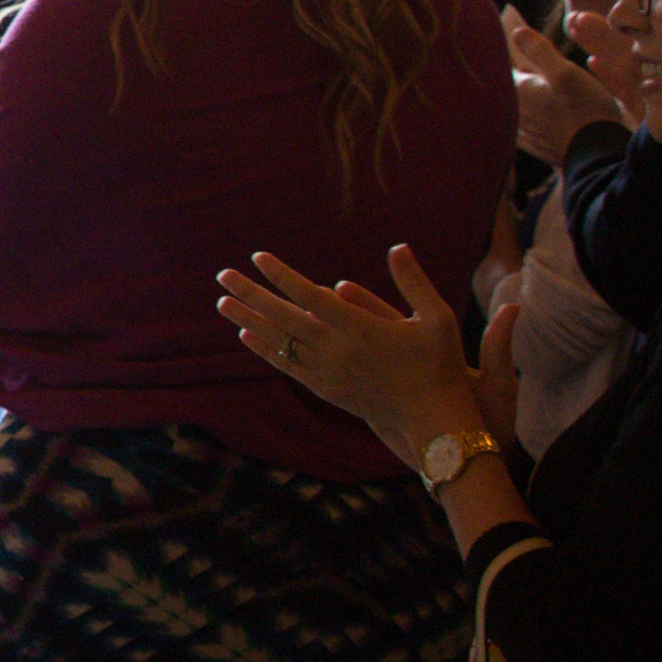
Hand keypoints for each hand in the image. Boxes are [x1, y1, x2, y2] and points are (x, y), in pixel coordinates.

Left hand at [215, 245, 483, 463]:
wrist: (431, 415)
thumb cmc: (439, 362)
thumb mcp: (437, 317)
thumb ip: (414, 281)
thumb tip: (398, 247)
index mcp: (362, 328)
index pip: (311, 296)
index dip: (283, 276)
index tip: (259, 258)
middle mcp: (338, 350)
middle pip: (284, 317)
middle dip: (251, 294)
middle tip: (222, 274)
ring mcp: (328, 371)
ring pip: (280, 342)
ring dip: (249, 320)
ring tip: (222, 302)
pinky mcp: (325, 389)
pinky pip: (287, 366)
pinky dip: (265, 350)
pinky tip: (247, 335)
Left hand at [501, 13, 619, 154]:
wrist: (595, 155)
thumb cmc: (585, 111)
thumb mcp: (566, 74)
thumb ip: (539, 51)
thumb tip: (516, 32)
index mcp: (518, 88)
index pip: (507, 55)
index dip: (510, 33)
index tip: (508, 11)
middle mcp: (513, 108)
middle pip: (509, 75)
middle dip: (510, 55)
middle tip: (510, 34)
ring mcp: (521, 127)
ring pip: (514, 97)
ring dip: (515, 80)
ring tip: (516, 64)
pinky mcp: (533, 142)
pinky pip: (521, 117)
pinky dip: (523, 104)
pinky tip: (525, 102)